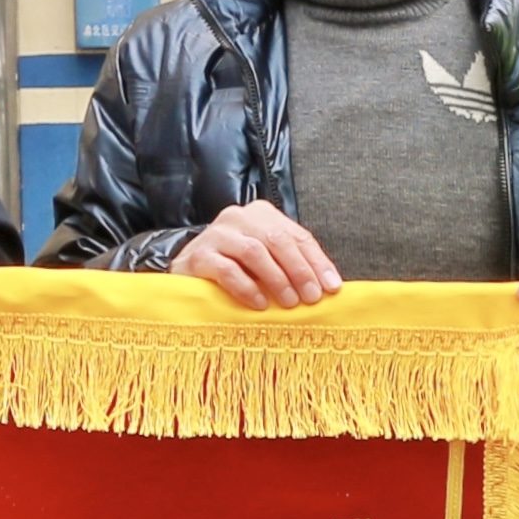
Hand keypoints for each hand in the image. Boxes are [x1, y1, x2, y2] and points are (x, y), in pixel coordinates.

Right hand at [174, 201, 340, 309]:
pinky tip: (259, 304)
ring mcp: (216, 234)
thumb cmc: (233, 269)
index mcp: (260, 214)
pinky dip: (247, 288)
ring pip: (254, 251)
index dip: (317, 262)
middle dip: (299, 270)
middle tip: (311, 297)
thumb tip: (327, 286)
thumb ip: (290, 265)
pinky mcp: (198, 255)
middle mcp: (238, 217)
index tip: (332, 287)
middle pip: (277, 239)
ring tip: (289, 302)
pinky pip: (228, 270)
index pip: (296, 235)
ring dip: (276, 279)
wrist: (186, 274)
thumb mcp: (266, 263)